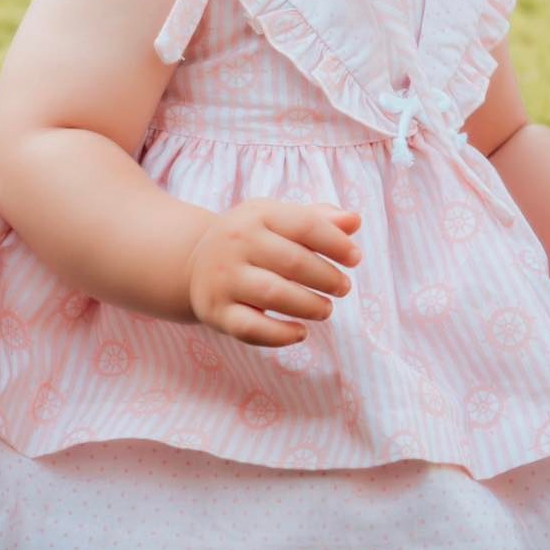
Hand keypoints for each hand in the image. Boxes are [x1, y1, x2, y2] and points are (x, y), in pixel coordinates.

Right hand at [185, 197, 362, 346]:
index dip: (336, 243)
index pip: (305, 225)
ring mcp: (224, 278)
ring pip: (274, 295)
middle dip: (326, 278)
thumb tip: (354, 221)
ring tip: (326, 309)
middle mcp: (237, 243)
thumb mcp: (278, 219)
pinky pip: (251, 328)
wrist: (194, 262)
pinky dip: (280, 335)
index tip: (355, 258)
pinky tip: (301, 333)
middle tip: (343, 288)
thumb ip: (318, 218)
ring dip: (309, 306)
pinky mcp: (216, 311)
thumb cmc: (251, 239)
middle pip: (293, 262)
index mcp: (257, 215)